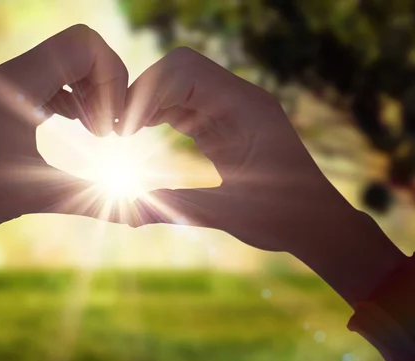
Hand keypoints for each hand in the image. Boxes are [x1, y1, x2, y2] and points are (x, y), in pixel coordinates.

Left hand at [0, 25, 128, 288]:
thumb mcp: (37, 193)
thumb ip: (94, 200)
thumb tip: (143, 220)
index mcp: (23, 82)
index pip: (85, 44)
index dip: (113, 78)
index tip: (111, 126)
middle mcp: (15, 75)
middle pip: (80, 50)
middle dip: (107, 87)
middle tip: (109, 132)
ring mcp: (7, 87)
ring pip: (65, 68)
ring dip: (90, 95)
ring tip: (98, 135)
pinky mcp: (2, 103)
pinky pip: (48, 85)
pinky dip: (71, 102)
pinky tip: (78, 133)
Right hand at [123, 47, 405, 304]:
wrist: (312, 221)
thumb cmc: (279, 219)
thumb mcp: (222, 213)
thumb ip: (171, 207)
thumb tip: (120, 212)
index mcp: (245, 108)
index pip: (184, 71)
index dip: (147, 92)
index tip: (125, 129)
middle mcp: (238, 98)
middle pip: (177, 68)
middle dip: (143, 92)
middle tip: (119, 129)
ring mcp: (231, 108)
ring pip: (178, 82)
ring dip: (148, 102)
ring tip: (124, 132)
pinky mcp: (223, 122)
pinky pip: (184, 103)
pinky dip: (159, 113)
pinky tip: (142, 133)